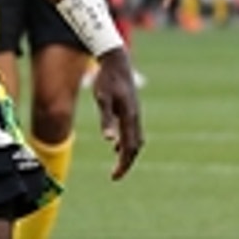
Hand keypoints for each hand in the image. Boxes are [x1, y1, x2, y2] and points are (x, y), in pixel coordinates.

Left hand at [92, 48, 143, 179]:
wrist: (117, 60)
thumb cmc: (107, 79)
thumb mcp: (102, 99)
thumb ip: (106, 120)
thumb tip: (109, 140)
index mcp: (130, 117)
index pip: (129, 148)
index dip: (123, 164)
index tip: (114, 177)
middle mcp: (135, 117)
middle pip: (135, 147)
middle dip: (126, 163)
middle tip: (115, 175)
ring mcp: (135, 112)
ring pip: (136, 139)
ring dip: (127, 153)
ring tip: (117, 164)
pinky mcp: (132, 108)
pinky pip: (133, 131)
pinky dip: (127, 141)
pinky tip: (116, 144)